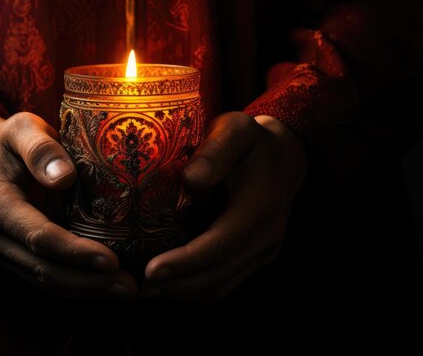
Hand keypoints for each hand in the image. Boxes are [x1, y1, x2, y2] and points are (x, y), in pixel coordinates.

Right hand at [0, 111, 137, 298]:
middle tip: (130, 286)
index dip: (75, 253)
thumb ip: (39, 148)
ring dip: (86, 289)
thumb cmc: (10, 141)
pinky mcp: (13, 258)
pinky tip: (107, 283)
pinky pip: (45, 277)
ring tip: (126, 289)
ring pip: (44, 280)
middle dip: (88, 282)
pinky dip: (77, 284)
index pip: (39, 237)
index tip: (112, 261)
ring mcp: (1, 251)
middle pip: (43, 269)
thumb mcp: (22, 127)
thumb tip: (64, 177)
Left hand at [142, 112, 305, 301]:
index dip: (184, 263)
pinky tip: (169, 283)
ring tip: (148, 288)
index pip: (219, 246)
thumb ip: (216, 149)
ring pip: (222, 286)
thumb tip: (190, 179)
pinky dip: (196, 288)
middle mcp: (267, 237)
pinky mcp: (257, 257)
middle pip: (218, 275)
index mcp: (260, 207)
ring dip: (184, 293)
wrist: (284, 156)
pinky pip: (226, 282)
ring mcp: (265, 251)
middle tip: (138, 285)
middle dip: (177, 284)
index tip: (150, 270)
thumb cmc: (251, 140)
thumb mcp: (236, 129)